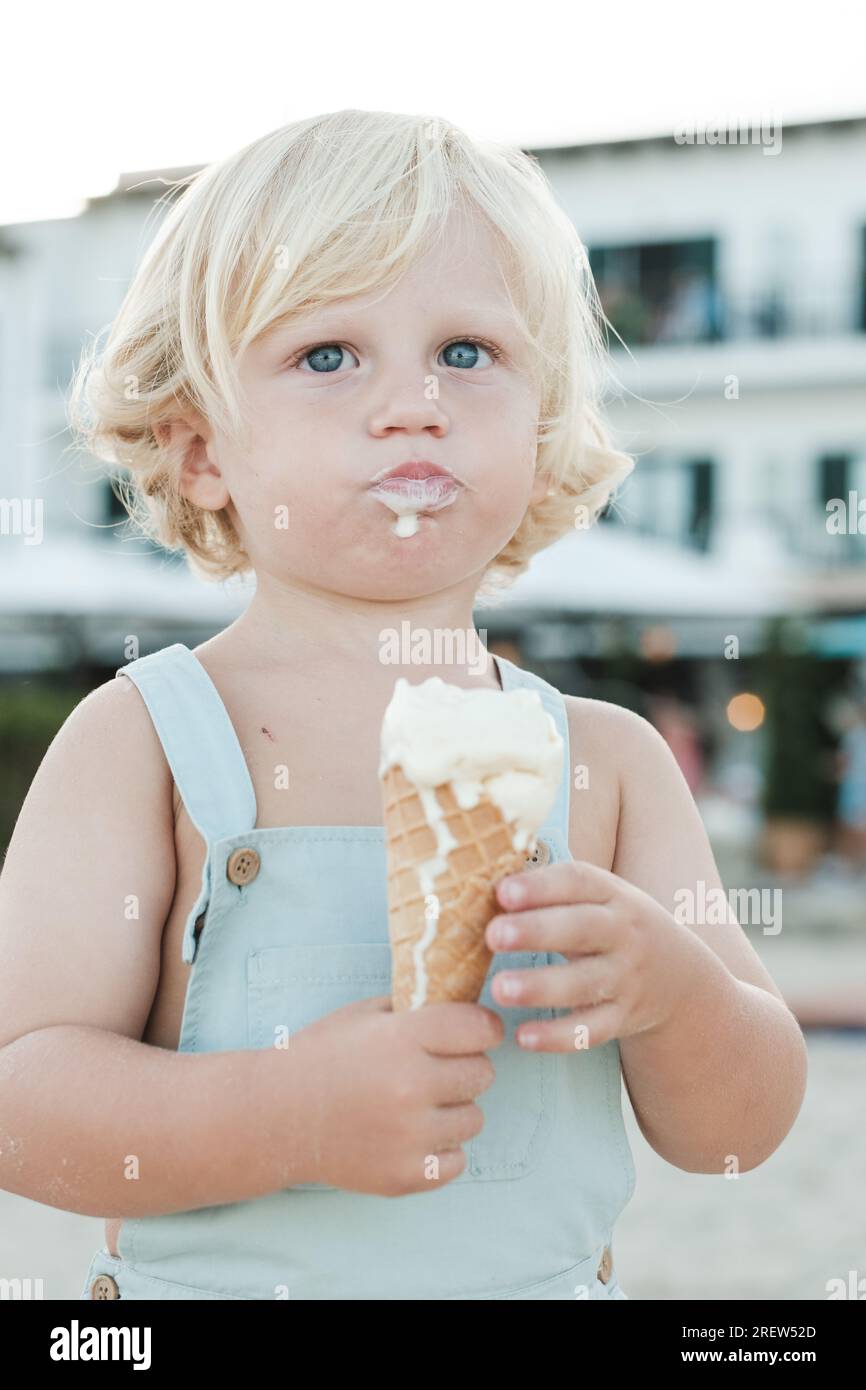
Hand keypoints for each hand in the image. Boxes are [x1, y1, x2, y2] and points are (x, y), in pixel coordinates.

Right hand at [287, 995, 502, 1195]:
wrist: (274, 1116)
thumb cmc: (320, 1056)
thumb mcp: (364, 1014)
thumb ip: (416, 1008)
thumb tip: (467, 1003)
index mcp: (402, 1038)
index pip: (481, 1028)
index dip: (481, 1027)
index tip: (473, 1032)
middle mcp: (411, 1086)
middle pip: (483, 1074)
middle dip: (465, 1067)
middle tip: (435, 1069)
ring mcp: (410, 1136)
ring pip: (474, 1119)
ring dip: (454, 1110)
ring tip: (417, 1104)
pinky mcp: (406, 1175)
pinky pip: (457, 1161)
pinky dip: (440, 1149)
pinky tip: (411, 1135)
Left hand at [484, 860, 703, 1051]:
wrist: (681, 977)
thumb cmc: (614, 926)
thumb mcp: (600, 898)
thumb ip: (554, 889)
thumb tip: (484, 874)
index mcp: (613, 894)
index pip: (578, 881)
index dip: (540, 886)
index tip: (502, 891)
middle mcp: (624, 933)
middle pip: (580, 929)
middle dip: (537, 931)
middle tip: (494, 935)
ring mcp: (626, 977)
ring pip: (584, 983)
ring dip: (541, 987)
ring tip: (500, 989)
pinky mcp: (623, 1018)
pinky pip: (591, 1030)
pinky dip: (559, 1037)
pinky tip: (524, 1037)